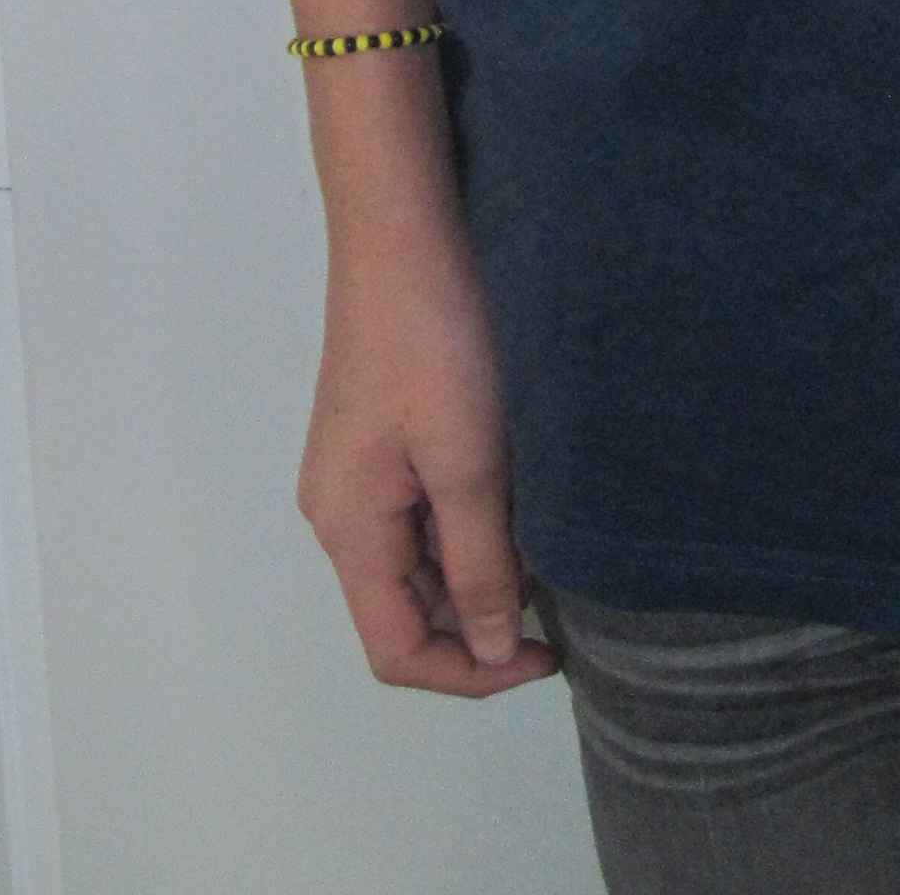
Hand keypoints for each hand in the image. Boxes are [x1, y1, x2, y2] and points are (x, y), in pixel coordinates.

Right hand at [297, 209, 557, 696]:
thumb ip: (479, 564)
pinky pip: (423, 510)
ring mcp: (357, 471)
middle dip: (480, 619)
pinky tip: (521, 494)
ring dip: (480, 567)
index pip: (397, 650)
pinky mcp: (380, 435)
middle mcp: (340, 511)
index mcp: (347, 529)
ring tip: (548, 543)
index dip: (471, 672)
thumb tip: (493, 650)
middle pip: (405, 609)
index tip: (545, 655)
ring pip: (419, 558)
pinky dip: (471, 520)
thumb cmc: (433, 336)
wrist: (405, 228)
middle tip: (559, 598)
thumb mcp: (468, 462)